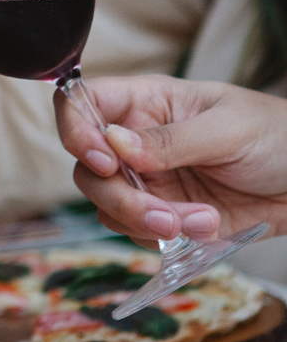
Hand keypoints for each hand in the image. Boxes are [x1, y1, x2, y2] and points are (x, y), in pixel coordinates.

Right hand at [54, 74, 286, 243]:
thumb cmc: (279, 136)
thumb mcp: (230, 129)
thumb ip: (171, 140)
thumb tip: (114, 144)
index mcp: (146, 103)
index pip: (82, 103)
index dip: (75, 129)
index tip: (103, 160)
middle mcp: (134, 141)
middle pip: (86, 168)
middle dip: (120, 198)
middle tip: (163, 216)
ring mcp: (144, 180)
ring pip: (106, 206)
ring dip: (146, 222)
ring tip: (201, 222)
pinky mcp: (159, 214)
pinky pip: (133, 231)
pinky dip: (165, 238)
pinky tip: (206, 227)